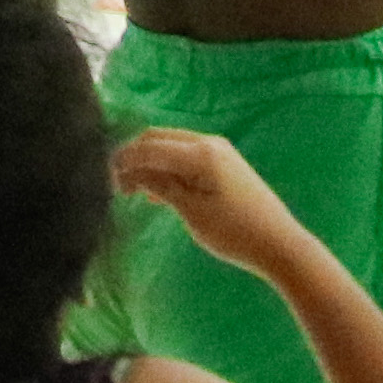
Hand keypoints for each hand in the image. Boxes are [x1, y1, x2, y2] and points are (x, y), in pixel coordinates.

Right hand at [114, 130, 319, 276]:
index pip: (150, 146)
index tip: (104, 179)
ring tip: (132, 192)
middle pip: (159, 138)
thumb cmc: (233, 232)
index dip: (124, 160)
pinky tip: (159, 194)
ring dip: (151, 163)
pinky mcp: (224, 163)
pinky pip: (186, 156)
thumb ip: (159, 186)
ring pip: (172, 147)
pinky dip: (168, 168)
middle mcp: (208, 142)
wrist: (279, 244)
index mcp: (199, 152)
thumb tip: (129, 171)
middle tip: (116, 186)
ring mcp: (219, 151)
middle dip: (135, 157)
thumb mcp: (191, 211)